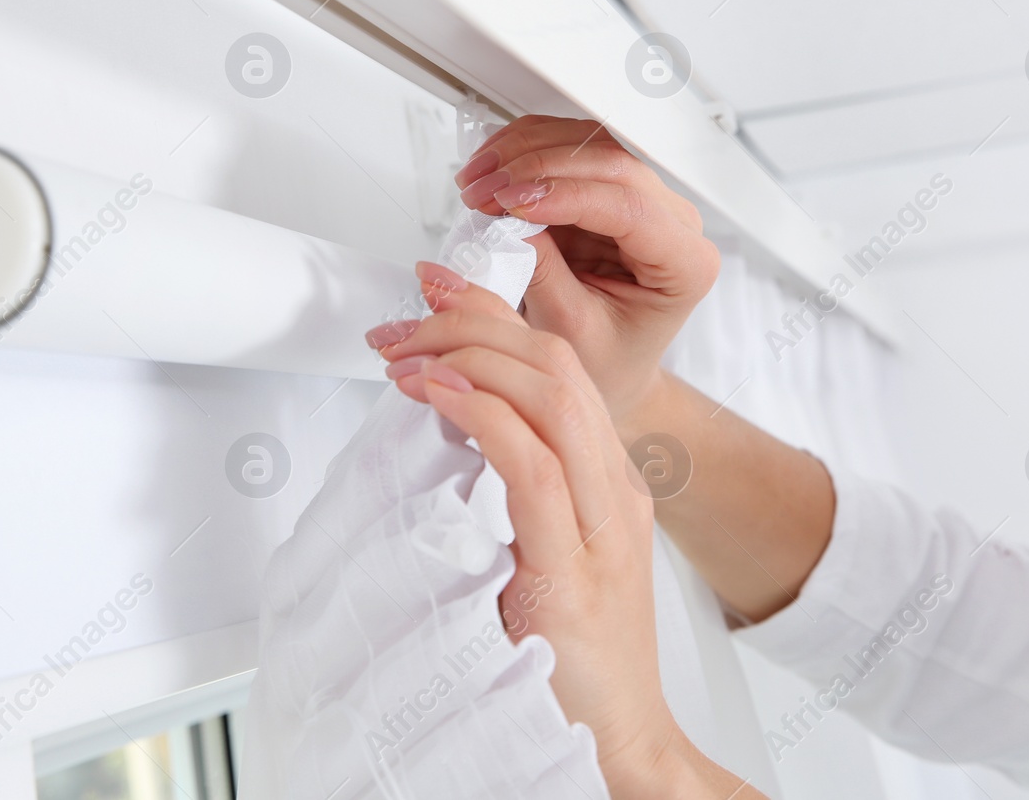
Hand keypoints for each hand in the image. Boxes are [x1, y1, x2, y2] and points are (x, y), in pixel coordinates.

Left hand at [367, 264, 764, 799]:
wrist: (622, 738)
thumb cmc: (578, 653)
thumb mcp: (542, 549)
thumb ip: (512, 488)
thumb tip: (445, 427)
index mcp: (606, 478)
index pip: (556, 365)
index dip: (494, 315)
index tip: (437, 290)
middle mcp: (612, 488)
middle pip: (553, 363)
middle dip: (473, 321)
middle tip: (406, 317)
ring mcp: (601, 527)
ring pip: (550, 397)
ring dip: (466, 358)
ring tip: (407, 354)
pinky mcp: (574, 571)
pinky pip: (532, 468)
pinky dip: (483, 419)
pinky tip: (441, 397)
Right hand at [453, 117, 719, 430]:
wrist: (610, 368)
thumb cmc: (606, 361)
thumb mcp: (571, 330)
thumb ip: (545, 274)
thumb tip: (511, 221)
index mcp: (685, 264)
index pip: (632, 208)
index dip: (568, 195)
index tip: (512, 203)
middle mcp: (673, 222)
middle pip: (612, 164)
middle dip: (538, 168)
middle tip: (485, 191)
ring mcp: (642, 199)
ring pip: (588, 145)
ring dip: (525, 153)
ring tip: (478, 181)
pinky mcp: (607, 190)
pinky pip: (569, 149)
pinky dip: (525, 152)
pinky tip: (492, 169)